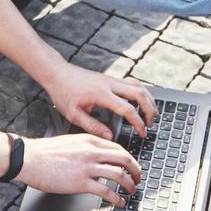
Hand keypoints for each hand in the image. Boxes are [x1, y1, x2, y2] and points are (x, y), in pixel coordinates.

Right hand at [17, 133, 141, 207]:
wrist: (29, 158)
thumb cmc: (44, 152)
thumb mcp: (70, 142)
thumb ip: (85, 147)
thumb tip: (96, 156)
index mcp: (89, 140)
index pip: (118, 147)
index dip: (129, 158)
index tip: (131, 165)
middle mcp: (92, 152)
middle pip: (124, 158)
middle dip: (136, 169)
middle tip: (138, 178)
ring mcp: (88, 167)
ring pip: (119, 174)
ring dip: (129, 185)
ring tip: (131, 191)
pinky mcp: (82, 183)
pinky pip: (106, 191)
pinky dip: (116, 198)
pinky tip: (118, 203)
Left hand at [40, 62, 157, 141]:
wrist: (57, 73)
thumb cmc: (63, 93)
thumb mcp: (74, 114)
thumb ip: (93, 127)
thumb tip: (110, 137)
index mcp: (101, 94)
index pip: (127, 109)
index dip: (138, 122)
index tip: (142, 132)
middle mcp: (110, 84)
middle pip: (140, 94)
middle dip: (150, 110)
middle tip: (151, 124)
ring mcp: (111, 79)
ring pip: (139, 86)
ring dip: (148, 99)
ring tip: (152, 114)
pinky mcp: (111, 78)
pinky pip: (132, 83)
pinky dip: (142, 92)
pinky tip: (142, 101)